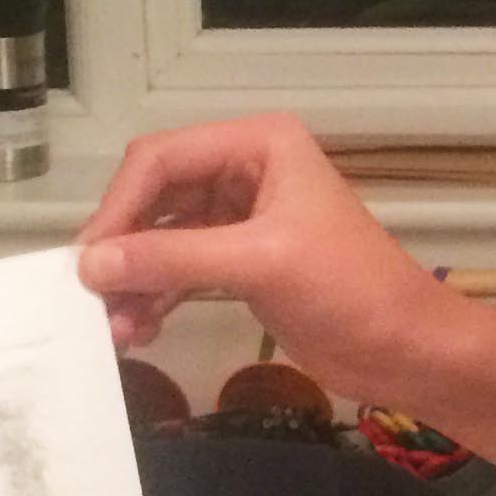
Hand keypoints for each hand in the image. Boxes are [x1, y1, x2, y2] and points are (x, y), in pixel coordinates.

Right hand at [78, 112, 465, 405]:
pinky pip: (181, 270)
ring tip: (115, 329)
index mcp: (259, 145)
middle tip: (91, 299)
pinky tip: (140, 329)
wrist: (409, 350)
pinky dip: (157, 297)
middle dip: (124, 248)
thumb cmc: (351, 290)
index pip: (162, 159)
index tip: (86, 260)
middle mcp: (246, 171)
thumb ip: (174, 258)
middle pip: (156, 197)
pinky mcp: (243, 264)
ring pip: (164, 239)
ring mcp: (243, 219)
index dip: (119, 206)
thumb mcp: (261, 264)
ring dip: (136, 281)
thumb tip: (91, 264)